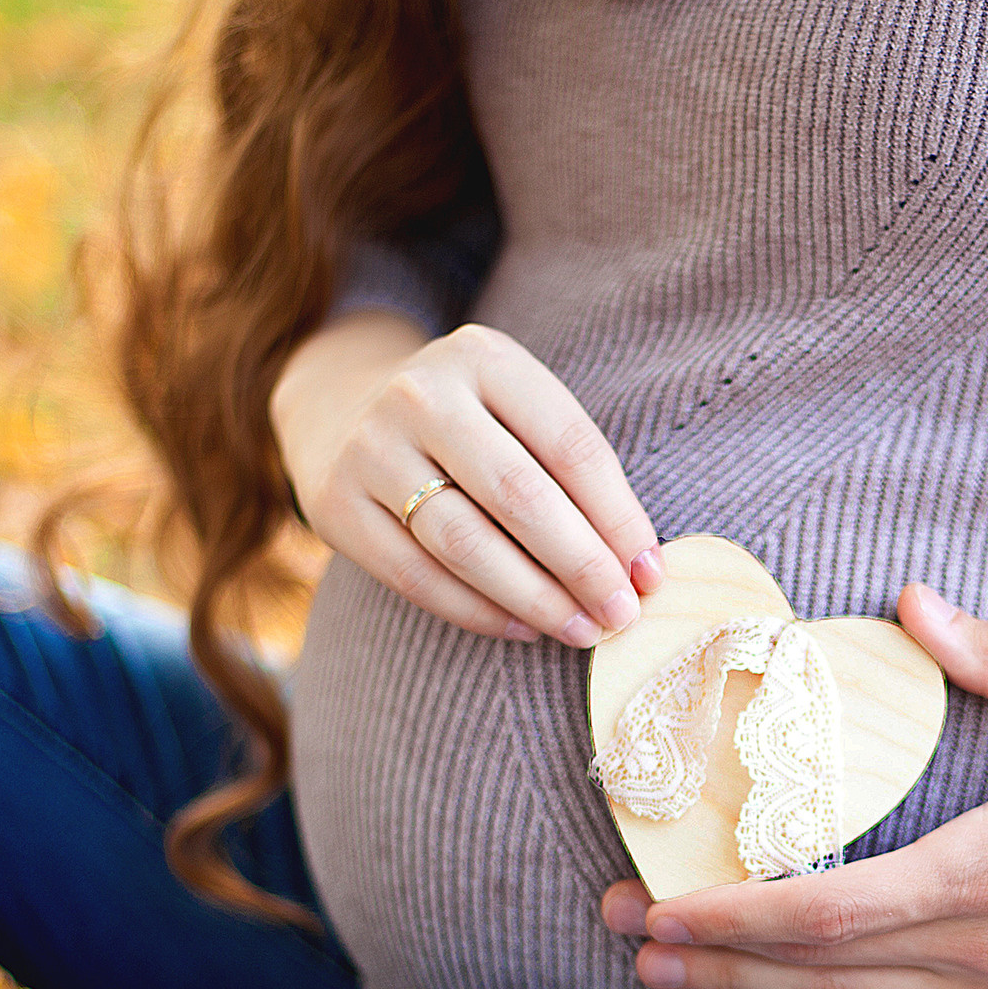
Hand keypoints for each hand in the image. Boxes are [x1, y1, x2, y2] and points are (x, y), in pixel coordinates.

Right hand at [270, 310, 662, 646]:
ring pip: (465, 544)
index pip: (571, 446)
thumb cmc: (469, 422)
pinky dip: (478, 612)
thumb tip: (640, 568)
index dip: (619, 518)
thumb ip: (574, 473)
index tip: (651, 574)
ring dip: (535, 599)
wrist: (340, 405)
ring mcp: (370, 449)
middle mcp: (421, 396)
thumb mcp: (519, 410)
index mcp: (485, 358)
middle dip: (582, 566)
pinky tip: (523, 629)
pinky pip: (417, 577)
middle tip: (621, 614)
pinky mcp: (336, 506)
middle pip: (519, 496)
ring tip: (581, 630)